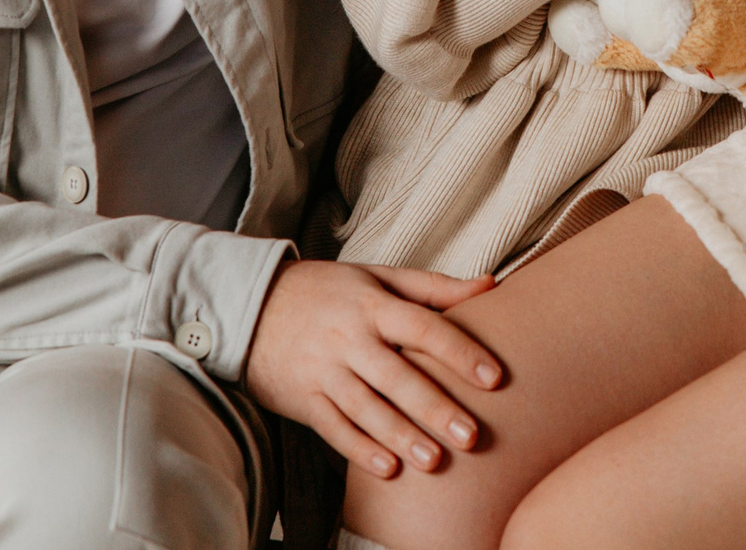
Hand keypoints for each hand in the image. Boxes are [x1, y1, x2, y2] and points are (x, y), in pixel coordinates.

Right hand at [241, 259, 503, 478]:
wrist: (250, 305)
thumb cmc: (329, 291)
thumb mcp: (378, 277)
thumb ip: (434, 286)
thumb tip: (492, 284)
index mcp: (373, 304)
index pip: (423, 327)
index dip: (460, 351)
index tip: (494, 377)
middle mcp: (349, 338)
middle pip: (397, 376)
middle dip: (435, 407)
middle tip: (472, 435)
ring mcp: (323, 370)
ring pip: (367, 408)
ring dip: (401, 436)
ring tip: (434, 460)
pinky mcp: (302, 399)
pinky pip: (333, 428)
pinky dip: (359, 449)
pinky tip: (388, 468)